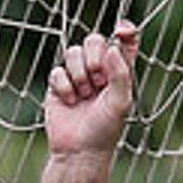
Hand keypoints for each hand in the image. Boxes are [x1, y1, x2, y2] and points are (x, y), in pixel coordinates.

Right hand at [45, 20, 139, 156]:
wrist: (79, 152)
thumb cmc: (105, 130)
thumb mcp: (121, 102)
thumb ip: (121, 73)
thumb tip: (112, 46)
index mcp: (119, 72)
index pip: (124, 42)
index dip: (124, 30)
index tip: (121, 31)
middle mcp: (99, 70)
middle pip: (94, 40)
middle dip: (95, 56)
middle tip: (99, 80)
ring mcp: (77, 76)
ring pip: (73, 52)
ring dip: (79, 73)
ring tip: (85, 94)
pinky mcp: (58, 85)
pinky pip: (57, 70)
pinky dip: (64, 86)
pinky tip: (71, 102)